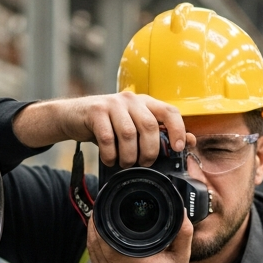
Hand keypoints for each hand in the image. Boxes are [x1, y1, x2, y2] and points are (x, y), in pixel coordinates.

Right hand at [12, 91, 186, 167]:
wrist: (72, 116)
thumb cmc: (107, 125)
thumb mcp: (133, 126)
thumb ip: (157, 133)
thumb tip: (189, 141)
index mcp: (145, 102)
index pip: (169, 111)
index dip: (178, 130)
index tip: (179, 147)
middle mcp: (130, 99)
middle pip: (149, 126)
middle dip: (149, 151)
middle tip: (144, 163)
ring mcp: (112, 104)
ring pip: (128, 134)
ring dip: (128, 156)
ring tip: (125, 163)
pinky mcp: (95, 112)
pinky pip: (107, 138)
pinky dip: (110, 154)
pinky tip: (109, 159)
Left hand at [86, 211, 194, 262]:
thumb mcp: (182, 258)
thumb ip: (183, 233)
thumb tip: (179, 211)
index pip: (113, 244)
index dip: (104, 225)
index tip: (106, 209)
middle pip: (99, 245)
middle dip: (97, 224)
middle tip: (100, 207)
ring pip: (93, 250)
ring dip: (92, 232)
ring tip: (97, 215)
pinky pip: (93, 259)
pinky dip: (93, 244)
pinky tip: (96, 232)